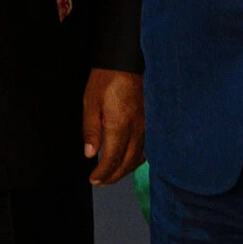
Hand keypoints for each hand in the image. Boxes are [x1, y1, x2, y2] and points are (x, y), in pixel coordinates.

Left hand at [83, 68, 144, 185]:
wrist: (127, 61)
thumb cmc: (106, 80)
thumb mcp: (90, 103)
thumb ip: (91, 130)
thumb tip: (90, 154)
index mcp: (120, 126)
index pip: (112, 159)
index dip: (102, 173)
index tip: (93, 180)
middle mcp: (137, 129)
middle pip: (127, 162)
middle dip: (114, 176)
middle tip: (101, 182)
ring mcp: (148, 125)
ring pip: (140, 156)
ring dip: (126, 169)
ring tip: (113, 174)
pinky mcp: (152, 120)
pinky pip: (147, 146)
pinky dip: (137, 158)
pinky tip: (130, 158)